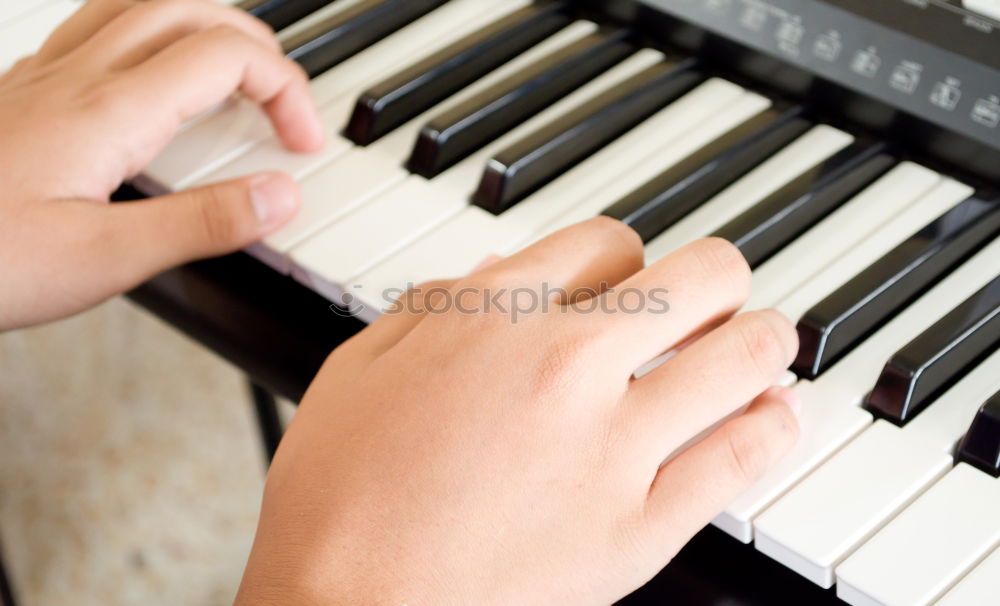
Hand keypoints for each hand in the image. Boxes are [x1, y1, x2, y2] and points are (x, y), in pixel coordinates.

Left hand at [0, 0, 322, 329]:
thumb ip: (202, 224)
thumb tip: (278, 197)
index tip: (302, 144)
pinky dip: (155, 35)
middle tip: (283, 103)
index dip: (286, 90)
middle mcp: (80, 77)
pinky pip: (102, 26)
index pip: (227, 57)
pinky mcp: (25, 92)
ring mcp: (47, 77)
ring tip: (237, 74)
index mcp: (111, 111)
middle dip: (259, 47)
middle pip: (192, 8)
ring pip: (144, 3)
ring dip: (207, 25)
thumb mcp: (105, 259)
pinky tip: (156, 81)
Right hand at [238, 219, 800, 604]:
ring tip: (768, 342)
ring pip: (739, 358)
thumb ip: (434, 306)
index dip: (628, 256)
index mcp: (496, 316)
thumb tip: (500, 269)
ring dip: (765, 340)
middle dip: (717, 278)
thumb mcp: (359, 369)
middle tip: (719, 293)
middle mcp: (566, 362)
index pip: (607, 243)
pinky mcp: (640, 526)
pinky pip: (737, 459)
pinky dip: (771, 428)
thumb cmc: (337, 500)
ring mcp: (613, 444)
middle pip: (698, 279)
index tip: (632, 277)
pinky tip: (775, 415)